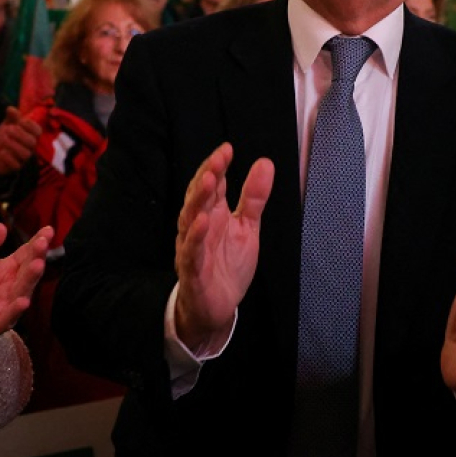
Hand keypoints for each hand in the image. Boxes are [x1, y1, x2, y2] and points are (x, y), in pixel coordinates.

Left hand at [0, 106, 42, 175]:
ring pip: (25, 154)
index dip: (31, 126)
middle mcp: (30, 147)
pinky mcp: (15, 167)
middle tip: (8, 129)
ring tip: (4, 139)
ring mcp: (23, 158)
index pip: (38, 131)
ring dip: (13, 145)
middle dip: (20, 134)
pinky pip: (16, 165)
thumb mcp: (7, 125)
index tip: (20, 121)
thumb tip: (10, 108)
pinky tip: (2, 152)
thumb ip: (11, 117)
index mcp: (30, 135)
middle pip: (32, 142)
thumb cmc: (5, 137)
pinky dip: (8, 158)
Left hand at [0, 224, 50, 361]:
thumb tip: (1, 225)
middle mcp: (11, 287)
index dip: (37, 242)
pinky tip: (23, 301)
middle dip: (37, 256)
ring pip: (22, 291)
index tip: (48, 229)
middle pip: (27, 270)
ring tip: (38, 265)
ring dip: (31, 279)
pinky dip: (16, 310)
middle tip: (43, 243)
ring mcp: (6, 306)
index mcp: (8, 270)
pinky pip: (8, 317)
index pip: (26, 253)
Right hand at [173, 143, 273, 355]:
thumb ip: (254, 197)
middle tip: (218, 159)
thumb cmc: (227, 266)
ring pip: (190, 218)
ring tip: (209, 180)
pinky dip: (195, 236)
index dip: (218, 166)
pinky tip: (201, 221)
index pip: (213, 184)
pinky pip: (191, 251)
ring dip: (198, 199)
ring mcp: (193, 246)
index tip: (227, 149)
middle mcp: (199, 226)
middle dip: (207, 175)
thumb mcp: (248, 228)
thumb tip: (264, 164)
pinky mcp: (192, 270)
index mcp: (213, 214)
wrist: (218, 307)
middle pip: (199, 196)